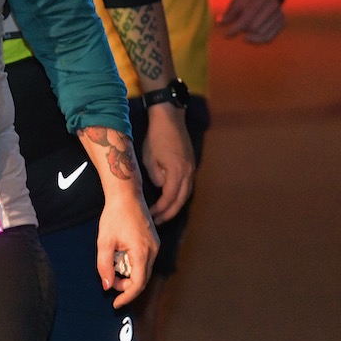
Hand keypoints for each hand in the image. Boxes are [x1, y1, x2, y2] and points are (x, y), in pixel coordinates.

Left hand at [97, 188, 158, 307]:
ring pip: (144, 270)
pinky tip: (121, 258)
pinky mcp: (153, 241)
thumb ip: (104, 265)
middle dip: (126, 285)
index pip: (138, 284)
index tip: (116, 303)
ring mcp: (155, 245)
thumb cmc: (114, 215)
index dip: (127, 296)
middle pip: (142, 279)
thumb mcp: (104, 241)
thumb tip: (107, 285)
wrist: (126, 194)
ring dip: (129, 275)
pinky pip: (145, 260)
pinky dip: (133, 265)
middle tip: (109, 282)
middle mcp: (153, 250)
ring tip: (113, 266)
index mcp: (142, 252)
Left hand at [141, 105, 194, 222]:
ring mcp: (191, 168)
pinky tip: (170, 199)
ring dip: (175, 206)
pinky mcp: (191, 164)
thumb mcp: (149, 158)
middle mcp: (188, 173)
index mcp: (177, 172)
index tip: (150, 216)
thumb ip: (155, 176)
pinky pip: (187, 186)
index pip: (169, 198)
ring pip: (186, 194)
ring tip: (163, 214)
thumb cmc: (156, 136)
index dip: (160, 210)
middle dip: (169, 213)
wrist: (169, 117)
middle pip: (181, 200)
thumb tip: (160, 188)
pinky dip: (179, 195)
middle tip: (157, 222)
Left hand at [217, 0, 283, 43]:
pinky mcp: (282, 22)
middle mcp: (273, 5)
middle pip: (254, 27)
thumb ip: (229, 12)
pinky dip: (258, 40)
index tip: (226, 35)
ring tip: (244, 32)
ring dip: (250, 36)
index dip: (235, 28)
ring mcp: (279, 13)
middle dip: (243, 30)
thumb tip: (219, 22)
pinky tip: (250, 38)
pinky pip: (270, 37)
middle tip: (236, 28)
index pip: (247, 17)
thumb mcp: (236, 1)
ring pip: (262, 33)